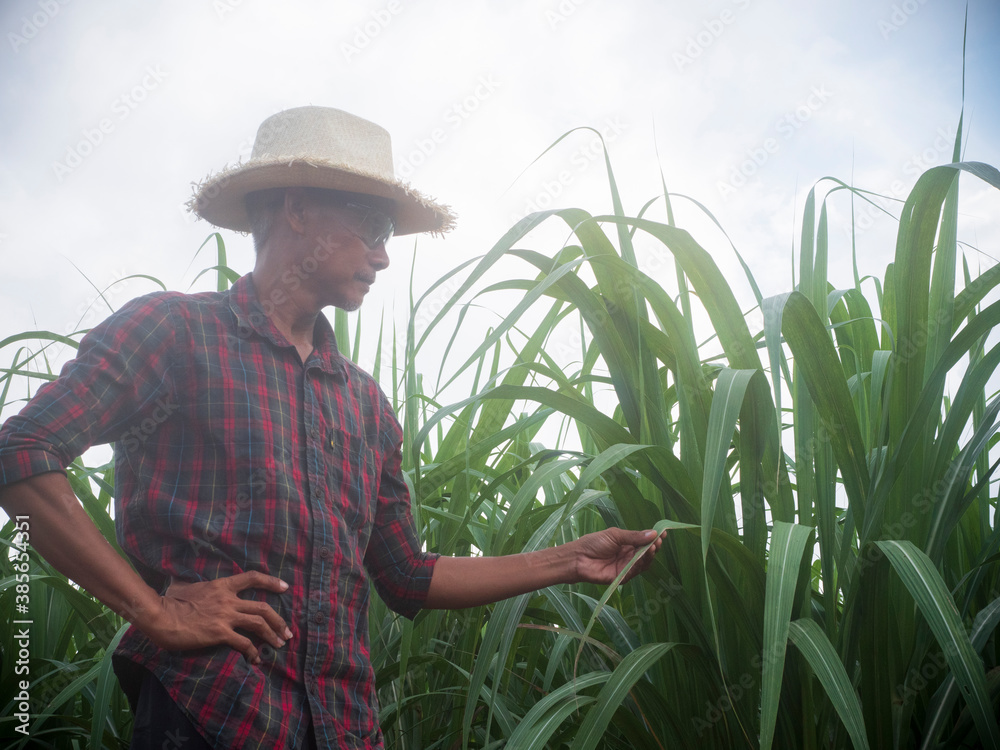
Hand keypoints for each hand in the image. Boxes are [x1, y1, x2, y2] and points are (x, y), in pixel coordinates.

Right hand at [141, 571, 292, 665]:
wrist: (161, 616)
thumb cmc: (170, 601)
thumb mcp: (186, 586)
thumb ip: (196, 585)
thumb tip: (187, 583)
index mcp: (222, 585)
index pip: (252, 578)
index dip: (271, 582)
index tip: (285, 587)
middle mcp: (228, 600)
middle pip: (263, 608)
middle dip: (279, 620)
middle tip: (287, 632)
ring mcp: (226, 616)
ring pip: (258, 624)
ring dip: (272, 635)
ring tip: (280, 644)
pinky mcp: (220, 633)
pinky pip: (243, 643)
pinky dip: (253, 651)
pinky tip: (256, 659)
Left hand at [571, 527, 666, 584]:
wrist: (578, 558)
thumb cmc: (593, 543)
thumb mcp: (615, 535)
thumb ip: (633, 536)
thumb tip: (653, 533)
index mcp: (626, 543)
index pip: (644, 541)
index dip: (654, 538)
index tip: (663, 532)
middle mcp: (628, 555)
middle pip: (646, 552)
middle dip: (654, 546)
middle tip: (659, 540)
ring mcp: (626, 567)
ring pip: (643, 563)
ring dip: (650, 555)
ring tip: (653, 547)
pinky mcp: (622, 577)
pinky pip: (635, 572)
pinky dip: (642, 564)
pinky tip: (645, 556)